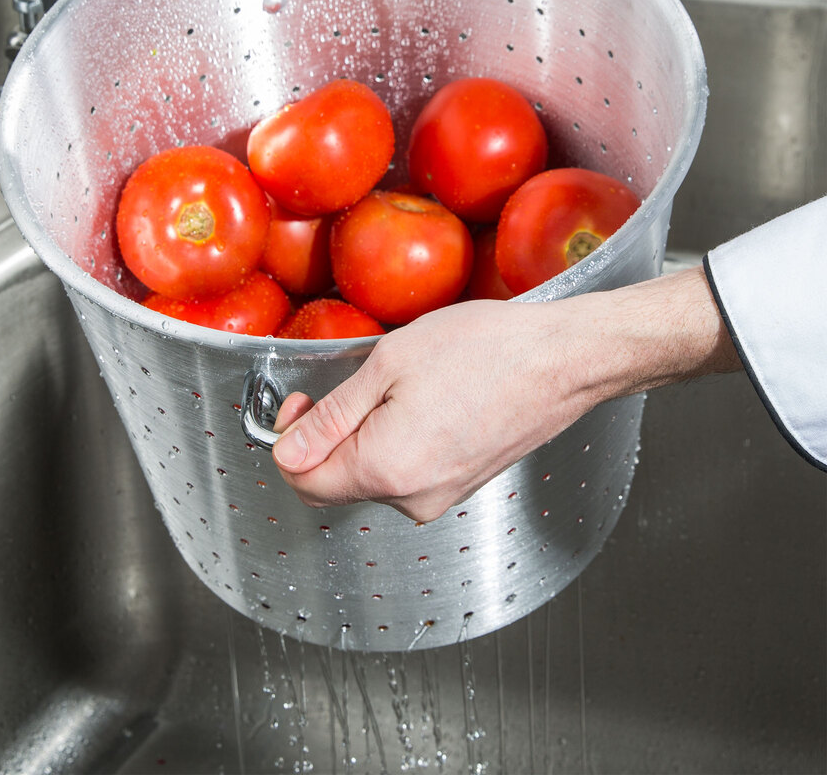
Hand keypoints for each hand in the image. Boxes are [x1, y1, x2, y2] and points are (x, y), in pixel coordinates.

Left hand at [272, 267, 740, 521]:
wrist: (563, 361)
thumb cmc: (486, 351)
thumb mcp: (388, 365)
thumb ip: (331, 416)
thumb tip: (286, 450)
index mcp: (386, 470)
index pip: (302, 480)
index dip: (288, 438)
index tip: (301, 400)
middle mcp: (412, 499)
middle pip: (334, 483)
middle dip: (324, 439)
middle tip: (342, 387)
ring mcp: (440, 497)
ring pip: (369, 478)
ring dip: (362, 438)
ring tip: (392, 387)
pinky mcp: (460, 486)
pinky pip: (404, 475)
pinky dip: (393, 444)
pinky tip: (417, 403)